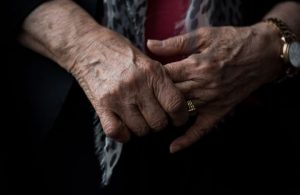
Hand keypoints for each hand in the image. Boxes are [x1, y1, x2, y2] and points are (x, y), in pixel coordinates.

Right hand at [67, 27, 188, 141]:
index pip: (175, 105)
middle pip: (159, 122)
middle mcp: (137, 86)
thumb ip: (161, 80)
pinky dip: (123, 134)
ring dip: (142, 129)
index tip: (177, 118)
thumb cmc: (119, 50)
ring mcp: (118, 97)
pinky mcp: (101, 105)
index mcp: (152, 73)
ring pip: (140, 130)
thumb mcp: (147, 59)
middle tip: (155, 117)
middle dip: (160, 124)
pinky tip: (124, 126)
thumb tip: (175, 103)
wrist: (87, 45)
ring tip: (139, 118)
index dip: (180, 116)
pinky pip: (117, 132)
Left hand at [148, 22, 282, 151]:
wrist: (262, 53)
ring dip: (164, 114)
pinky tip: (173, 148)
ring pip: (180, 112)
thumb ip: (175, 43)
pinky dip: (187, 140)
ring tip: (149, 113)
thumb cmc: (232, 41)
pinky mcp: (219, 111)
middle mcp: (202, 86)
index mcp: (196, 65)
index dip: (149, 76)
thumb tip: (150, 45)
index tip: (142, 76)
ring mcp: (211, 101)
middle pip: (168, 95)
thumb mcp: (203, 35)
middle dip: (153, 95)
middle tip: (142, 95)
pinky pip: (202, 129)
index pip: (163, 76)